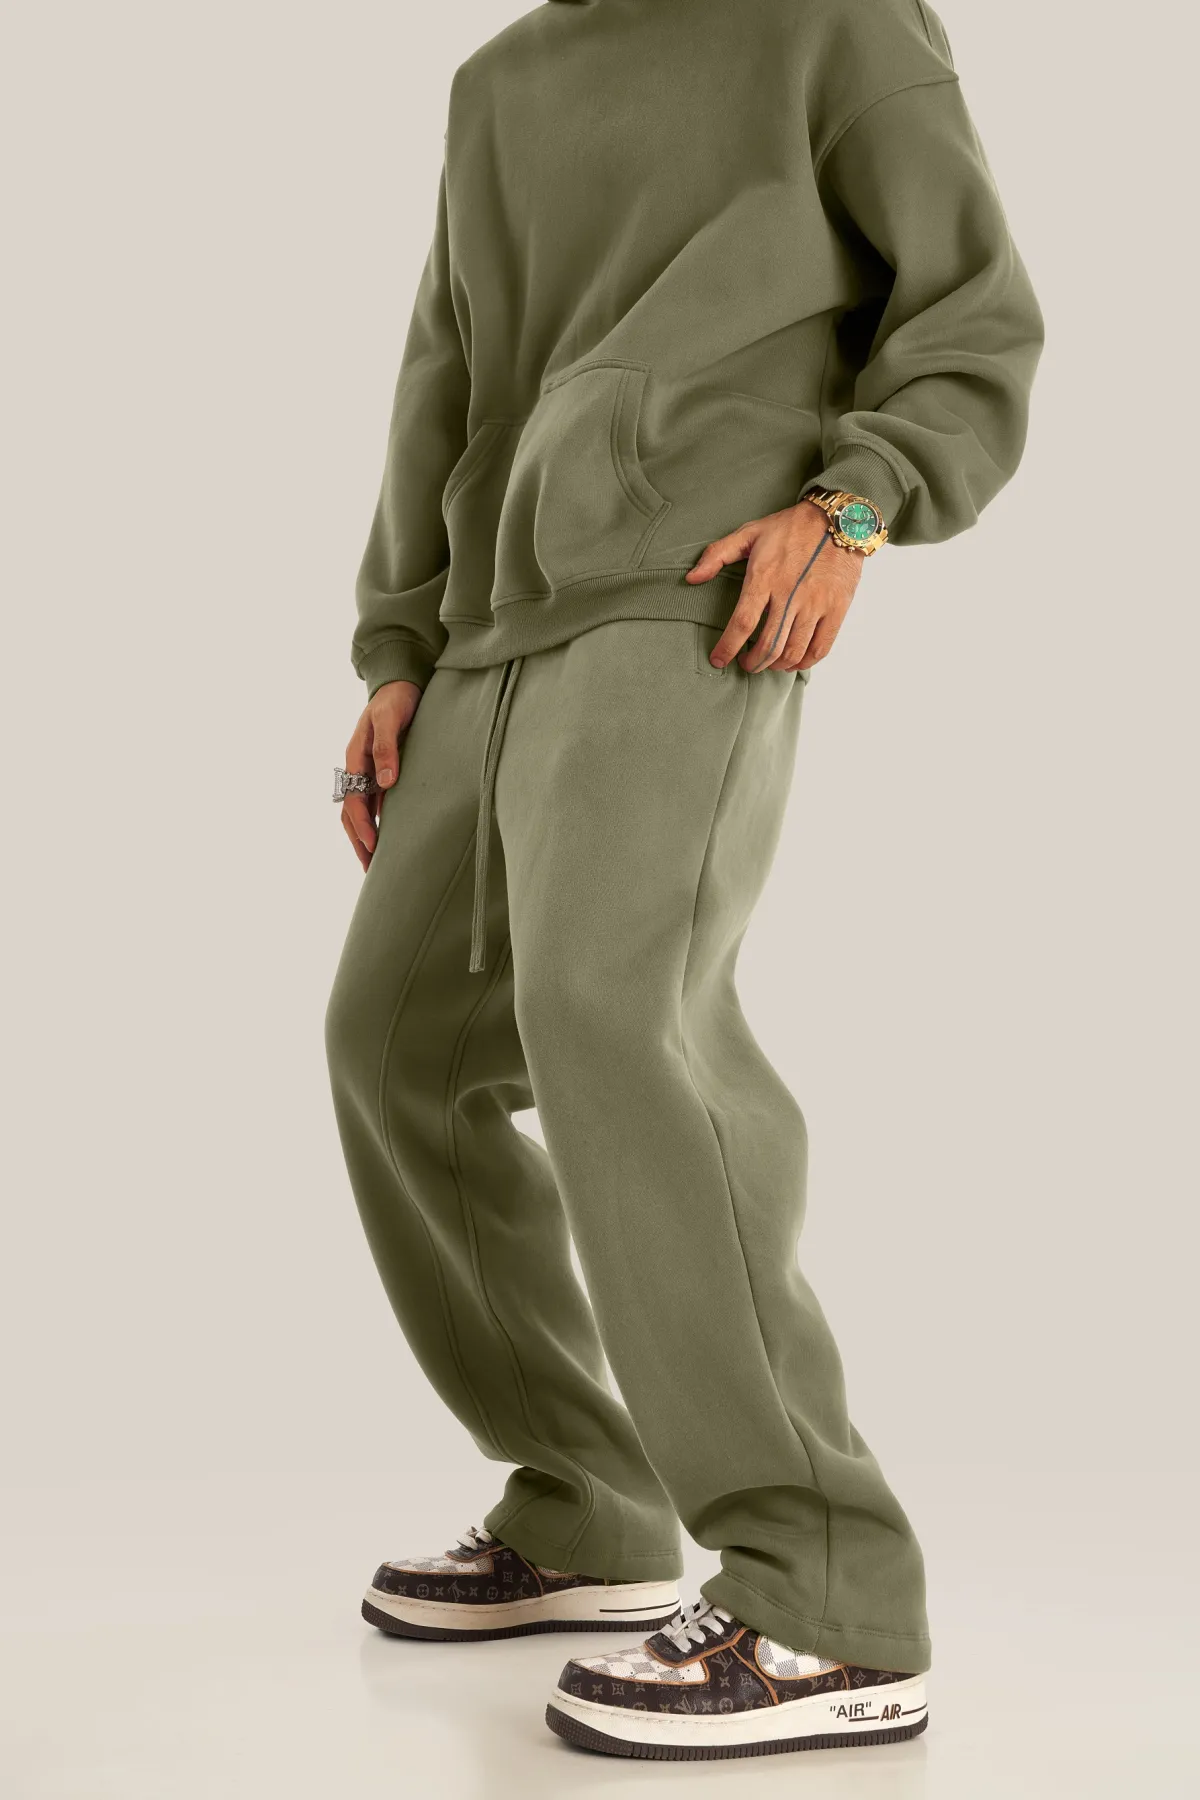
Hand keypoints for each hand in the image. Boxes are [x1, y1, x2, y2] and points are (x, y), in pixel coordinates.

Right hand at [341, 679, 422, 870]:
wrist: (399, 686)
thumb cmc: (395, 700)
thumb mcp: (390, 719)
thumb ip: (386, 747)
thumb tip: (386, 781)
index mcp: (355, 758)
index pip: (354, 800)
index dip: (363, 825)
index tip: (373, 846)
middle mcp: (357, 769)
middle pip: (351, 813)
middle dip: (359, 841)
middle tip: (370, 870)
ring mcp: (367, 773)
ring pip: (360, 813)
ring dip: (364, 838)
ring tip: (374, 864)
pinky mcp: (379, 774)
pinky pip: (373, 804)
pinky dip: (375, 824)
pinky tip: (385, 840)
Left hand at [686, 501, 865, 672]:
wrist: (838, 519)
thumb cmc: (790, 527)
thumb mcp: (750, 532)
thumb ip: (717, 554)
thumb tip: (691, 578)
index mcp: (765, 577)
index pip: (743, 622)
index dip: (728, 647)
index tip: (718, 660)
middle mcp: (791, 594)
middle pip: (769, 645)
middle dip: (753, 663)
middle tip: (746, 665)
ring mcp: (816, 603)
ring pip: (793, 651)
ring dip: (776, 666)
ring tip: (768, 663)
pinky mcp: (837, 608)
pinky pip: (820, 648)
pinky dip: (804, 663)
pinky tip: (794, 662)